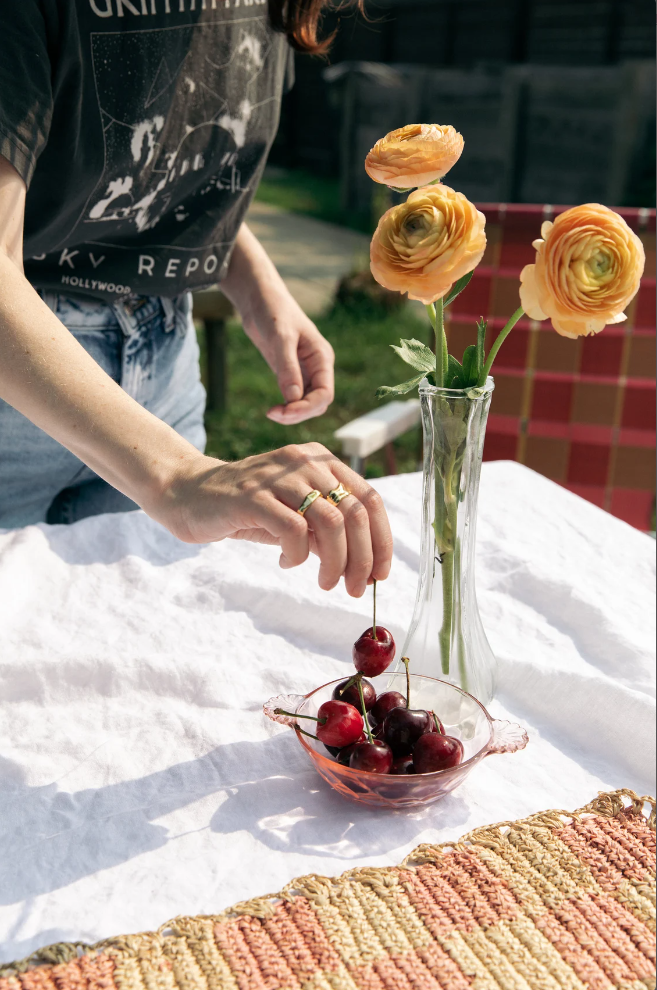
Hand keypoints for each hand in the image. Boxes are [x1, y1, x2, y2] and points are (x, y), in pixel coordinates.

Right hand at [159, 443, 392, 597]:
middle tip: (355, 588)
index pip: (370, 499)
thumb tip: (363, 567)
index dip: (382, 541)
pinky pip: (293, 529)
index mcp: (322, 461)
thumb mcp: (296, 517)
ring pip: (330, 521)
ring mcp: (279, 476)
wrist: (189, 494)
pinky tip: (285, 562)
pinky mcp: (253, 495)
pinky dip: (297, 555)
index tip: (379, 574)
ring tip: (323, 582)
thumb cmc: (249, 508)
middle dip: (362, 558)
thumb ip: (327, 533)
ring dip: (334, 562)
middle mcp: (305, 462)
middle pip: (355, 512)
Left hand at [219, 223, 333, 423]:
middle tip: (272, 414)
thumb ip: (287, 368)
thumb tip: (293, 398)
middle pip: (317, 403)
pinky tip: (272, 409)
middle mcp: (317, 367)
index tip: (285, 412)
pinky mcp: (290, 372)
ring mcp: (304, 371)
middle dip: (298, 413)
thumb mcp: (280, 337)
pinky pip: (294, 398)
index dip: (307, 407)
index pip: (325, 394)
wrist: (258, 298)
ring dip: (292, 413)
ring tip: (271, 413)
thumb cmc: (272, 311)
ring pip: (306, 403)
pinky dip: (286, 407)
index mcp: (322, 357)